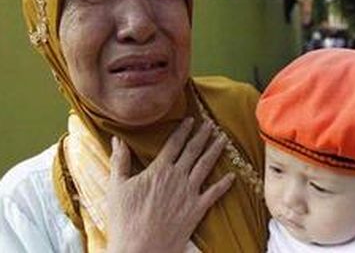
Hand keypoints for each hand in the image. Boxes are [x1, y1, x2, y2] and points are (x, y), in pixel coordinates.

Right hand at [106, 118, 234, 252]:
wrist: (140, 248)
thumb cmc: (125, 220)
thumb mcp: (117, 186)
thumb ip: (120, 161)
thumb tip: (117, 140)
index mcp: (159, 170)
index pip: (174, 143)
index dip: (183, 129)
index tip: (190, 119)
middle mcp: (178, 177)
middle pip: (193, 151)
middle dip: (203, 135)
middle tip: (211, 124)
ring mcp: (190, 193)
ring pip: (206, 166)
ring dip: (215, 151)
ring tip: (223, 139)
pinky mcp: (197, 209)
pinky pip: (215, 193)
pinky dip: (225, 184)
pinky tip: (232, 175)